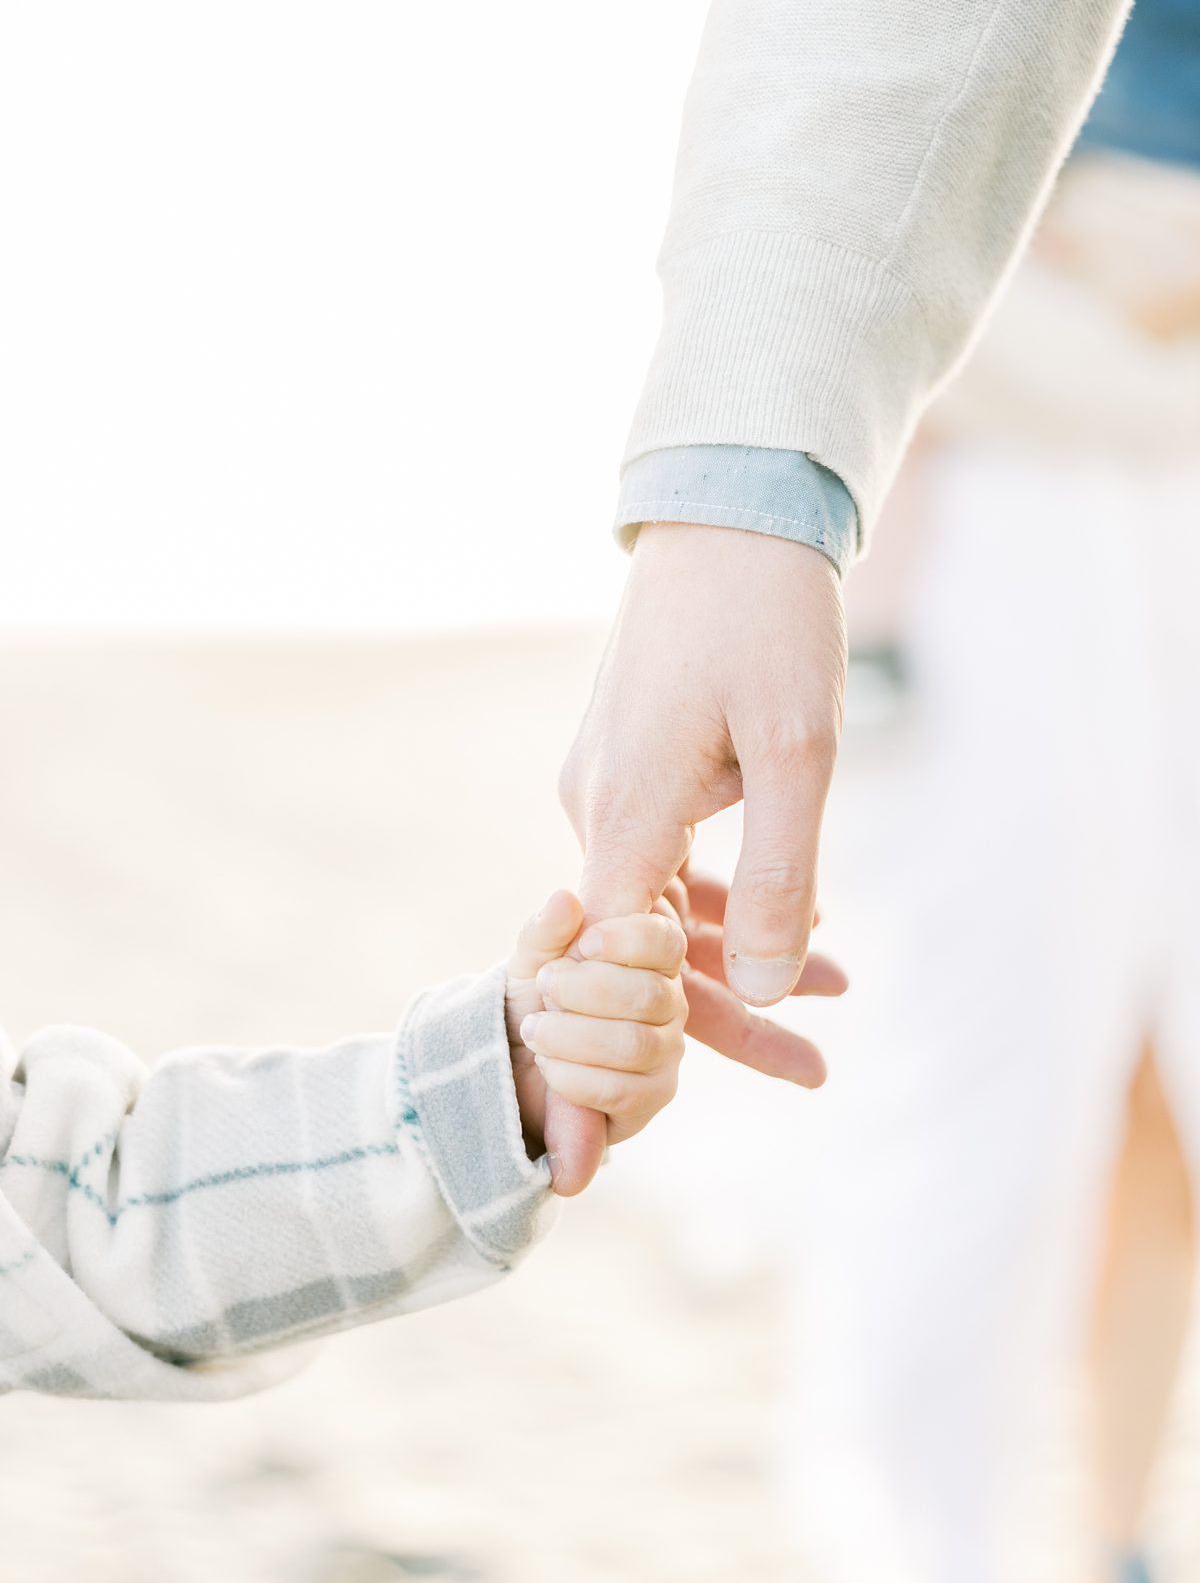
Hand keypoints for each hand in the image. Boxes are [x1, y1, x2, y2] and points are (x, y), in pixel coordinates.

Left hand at [505, 889, 687, 1172]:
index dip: (625, 941)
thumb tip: (565, 901)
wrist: (517, 1063)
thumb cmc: (536, 1000)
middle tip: (544, 987)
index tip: (581, 944)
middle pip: (649, 995)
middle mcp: (669, 1003)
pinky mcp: (651, 1096)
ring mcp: (666, 1052)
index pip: (666, 941)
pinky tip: (548, 1064)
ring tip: (535, 1030)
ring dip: (571, 1036)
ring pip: (634, 1045)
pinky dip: (574, 1077)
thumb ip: (545, 932)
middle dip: (583, 991)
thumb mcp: (530, 960)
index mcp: (650, 958)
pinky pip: (624, 1090)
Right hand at [552, 524, 847, 1191]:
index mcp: (624, 817)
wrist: (728, 518)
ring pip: (659, 909)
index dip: (613, 1068)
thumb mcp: (799, 751)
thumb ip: (779, 875)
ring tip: (832, 1004)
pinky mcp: (629, 767)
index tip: (593, 1159)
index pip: (612, 977)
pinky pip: (664, 863)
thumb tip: (756, 987)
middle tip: (814, 1076)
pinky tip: (782, 924)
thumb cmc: (768, 623)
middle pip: (644, 953)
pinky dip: (718, 903)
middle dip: (721, 1024)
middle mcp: (596, 811)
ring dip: (735, 960)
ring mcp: (606, 787)